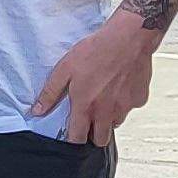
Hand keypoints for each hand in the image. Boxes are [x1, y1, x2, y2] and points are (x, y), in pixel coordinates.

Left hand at [31, 10, 163, 145]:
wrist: (128, 38)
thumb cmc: (97, 50)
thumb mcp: (65, 68)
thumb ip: (51, 93)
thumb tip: (38, 110)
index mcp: (86, 106)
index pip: (78, 138)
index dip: (74, 138)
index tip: (73, 132)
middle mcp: (107, 111)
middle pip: (101, 139)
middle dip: (94, 133)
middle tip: (90, 119)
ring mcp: (125, 106)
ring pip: (116, 123)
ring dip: (109, 117)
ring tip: (104, 97)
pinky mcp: (139, 98)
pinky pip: (130, 107)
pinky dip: (124, 101)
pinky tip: (119, 85)